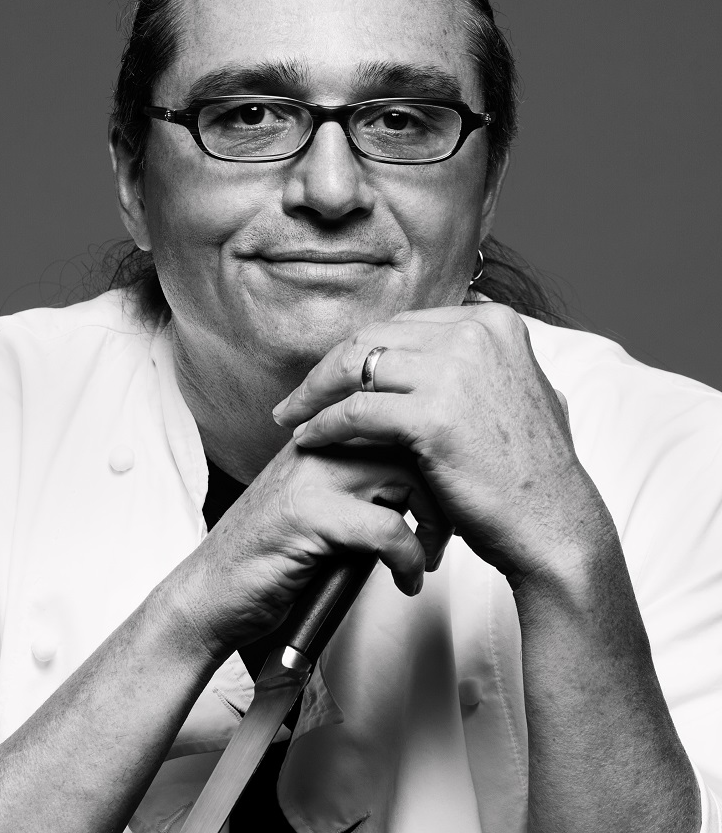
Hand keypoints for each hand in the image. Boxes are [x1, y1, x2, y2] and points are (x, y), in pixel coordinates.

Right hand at [167, 440, 445, 660]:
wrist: (210, 596)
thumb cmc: (269, 558)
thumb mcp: (322, 506)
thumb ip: (363, 483)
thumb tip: (427, 484)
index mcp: (320, 436)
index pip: (394, 412)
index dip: (434, 449)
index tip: (449, 492)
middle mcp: (314, 445)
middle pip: (410, 437)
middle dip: (442, 486)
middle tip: (446, 530)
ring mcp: (310, 477)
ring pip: (405, 473)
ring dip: (433, 522)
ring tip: (427, 556)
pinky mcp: (308, 516)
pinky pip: (388, 528)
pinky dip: (408, 559)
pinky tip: (404, 580)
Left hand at [272, 303, 613, 587]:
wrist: (554, 525)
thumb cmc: (531, 471)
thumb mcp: (522, 389)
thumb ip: (486, 359)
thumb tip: (448, 336)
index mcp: (494, 321)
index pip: (404, 324)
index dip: (362, 351)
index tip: (334, 376)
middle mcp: (476, 333)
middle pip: (375, 337)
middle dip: (329, 367)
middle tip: (299, 397)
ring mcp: (455, 369)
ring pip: (357, 367)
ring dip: (315, 393)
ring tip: (291, 417)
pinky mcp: (433, 414)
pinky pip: (356, 411)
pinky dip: (324, 424)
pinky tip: (309, 440)